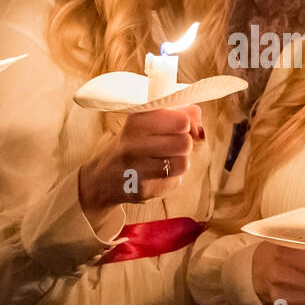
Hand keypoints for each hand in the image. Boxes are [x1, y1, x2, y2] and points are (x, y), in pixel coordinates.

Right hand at [77, 104, 203, 218]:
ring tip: (164, 159)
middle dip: (183, 143)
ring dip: (179, 161)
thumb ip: (179, 114)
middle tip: (169, 145)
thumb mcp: (149, 121)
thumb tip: (200, 124)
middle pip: (185, 142)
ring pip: (183, 163)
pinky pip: (175, 181)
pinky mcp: (144, 190)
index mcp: (136, 120)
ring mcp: (137, 169)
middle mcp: (133, 143)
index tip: (177, 126)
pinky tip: (156, 174)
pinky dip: (171, 177)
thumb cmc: (134, 143)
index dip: (185, 123)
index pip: (181, 120)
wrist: (105, 177)